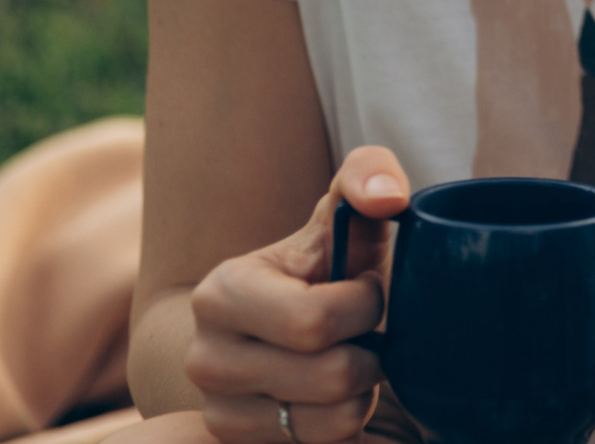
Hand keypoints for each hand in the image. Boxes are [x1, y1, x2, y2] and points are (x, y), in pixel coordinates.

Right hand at [183, 145, 411, 442]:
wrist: (280, 325)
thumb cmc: (325, 262)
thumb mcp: (345, 213)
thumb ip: (369, 175)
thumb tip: (388, 195)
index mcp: (221, 294)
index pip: (316, 322)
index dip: (365, 306)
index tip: (366, 288)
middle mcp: (205, 359)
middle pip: (331, 376)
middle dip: (371, 351)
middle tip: (366, 332)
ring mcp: (219, 411)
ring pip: (334, 420)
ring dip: (363, 390)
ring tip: (351, 359)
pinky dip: (349, 423)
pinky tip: (337, 394)